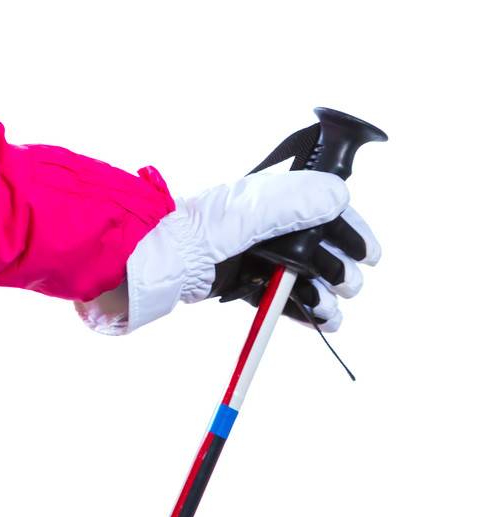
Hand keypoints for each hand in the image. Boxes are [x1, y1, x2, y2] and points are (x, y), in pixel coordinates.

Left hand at [76, 169, 380, 334]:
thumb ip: (290, 204)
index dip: (351, 231)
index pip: (326, 208)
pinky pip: (281, 295)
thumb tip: (339, 195)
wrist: (146, 262)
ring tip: (330, 313)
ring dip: (326, 294)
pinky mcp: (239, 281)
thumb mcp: (244, 213)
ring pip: (305, 275)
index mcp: (269, 198)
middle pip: (320, 245)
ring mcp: (252, 254)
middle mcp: (264, 224)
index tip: (370, 255)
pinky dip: (302, 308)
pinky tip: (318, 321)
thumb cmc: (190, 232)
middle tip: (346, 285)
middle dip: (341, 267)